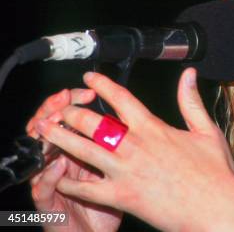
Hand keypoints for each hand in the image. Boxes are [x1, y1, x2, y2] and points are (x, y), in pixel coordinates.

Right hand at [26, 89, 122, 231]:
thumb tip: (139, 112)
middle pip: (54, 126)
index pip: (77, 114)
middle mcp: (64, 159)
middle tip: (65, 97)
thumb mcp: (124, 167)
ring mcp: (53, 180)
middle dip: (59, 109)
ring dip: (48, 138)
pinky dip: (50, 177)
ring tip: (51, 123)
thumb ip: (128, 139)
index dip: (80, 98)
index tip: (90, 82)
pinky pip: (44, 188)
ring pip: (42, 153)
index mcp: (84, 147)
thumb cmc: (114, 199)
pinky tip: (55, 166)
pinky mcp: (49, 203)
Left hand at [33, 68, 233, 230]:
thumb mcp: (207, 130)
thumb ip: (191, 101)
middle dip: (71, 113)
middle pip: (93, 122)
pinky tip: (59, 177)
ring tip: (43, 131)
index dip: (102, 85)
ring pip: (83, 150)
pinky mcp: (122, 197)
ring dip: (60, 139)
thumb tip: (188, 74)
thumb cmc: (216, 172)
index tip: (89, 78)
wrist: (216, 208)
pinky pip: (87, 188)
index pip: (121, 99)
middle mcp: (135, 146)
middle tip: (58, 109)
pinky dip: (70, 182)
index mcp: (154, 128)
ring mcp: (126, 172)